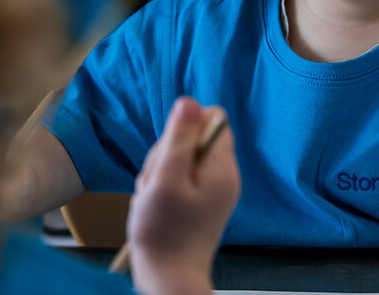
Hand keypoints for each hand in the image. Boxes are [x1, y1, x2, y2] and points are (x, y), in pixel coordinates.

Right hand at [127, 97, 239, 294]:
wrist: (168, 280)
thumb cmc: (163, 233)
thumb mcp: (165, 179)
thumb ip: (178, 139)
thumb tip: (189, 101)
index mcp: (222, 167)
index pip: (213, 118)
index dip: (186, 126)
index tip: (170, 152)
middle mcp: (223, 175)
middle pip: (194, 138)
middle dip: (167, 153)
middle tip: (157, 182)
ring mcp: (212, 190)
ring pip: (181, 159)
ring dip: (160, 172)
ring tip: (154, 198)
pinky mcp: (199, 202)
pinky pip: (178, 179)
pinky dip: (162, 187)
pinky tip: (156, 206)